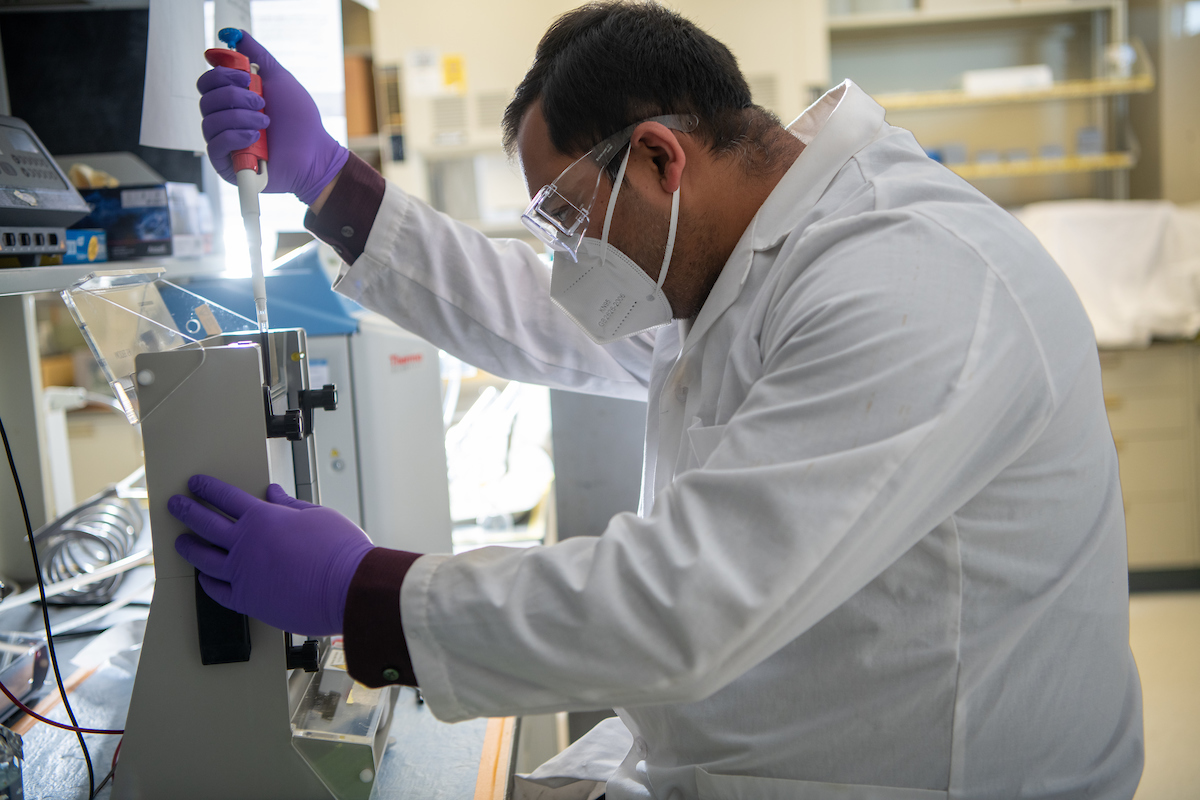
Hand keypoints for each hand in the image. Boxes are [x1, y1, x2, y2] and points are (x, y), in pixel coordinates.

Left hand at [170, 475, 373, 634]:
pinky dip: (206, 583)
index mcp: (263, 519)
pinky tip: (203, 578)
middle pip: (205, 524)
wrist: (349, 587)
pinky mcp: (247, 600)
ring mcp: (242, 574)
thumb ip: (290, 505)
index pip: (225, 497)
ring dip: (189, 547)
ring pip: (203, 558)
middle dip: (186, 511)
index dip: (207, 488)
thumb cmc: (340, 551)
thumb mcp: (318, 515)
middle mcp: (245, 544)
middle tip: (176, 505)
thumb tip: (274, 494)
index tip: (196, 483)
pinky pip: (216, 591)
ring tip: (180, 542)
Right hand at [197, 31, 348, 203]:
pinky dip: (235, 136)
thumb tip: (237, 34)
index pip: (207, 83)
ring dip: (240, 117)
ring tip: (266, 122)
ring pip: (210, 120)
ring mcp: (225, 142)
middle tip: (261, 102)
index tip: (245, 77)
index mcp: (232, 100)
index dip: (221, 76)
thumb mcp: (279, 79)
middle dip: (234, 96)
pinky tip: (255, 137)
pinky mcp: (226, 164)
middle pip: (206, 99)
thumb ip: (257, 56)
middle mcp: (225, 119)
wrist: (314, 153)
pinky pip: (215, 144)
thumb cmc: (300, 120)